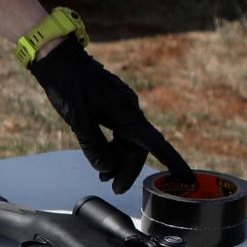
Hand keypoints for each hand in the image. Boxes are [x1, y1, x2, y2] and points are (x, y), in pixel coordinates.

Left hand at [29, 40, 188, 191]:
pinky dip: (112, 148)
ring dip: (118, 161)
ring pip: (128, 142)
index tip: (188, 179)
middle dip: (128, 170)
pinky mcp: (111, 106)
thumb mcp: (78, 118)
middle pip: (138, 148)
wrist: (58, 57)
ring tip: (104, 177)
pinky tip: (102, 160)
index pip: (156, 143)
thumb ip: (93, 145)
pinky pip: (119, 133)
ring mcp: (121, 107)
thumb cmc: (68, 84)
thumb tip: (106, 168)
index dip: (173, 162)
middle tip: (115, 189)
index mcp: (126, 112)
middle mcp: (129, 110)